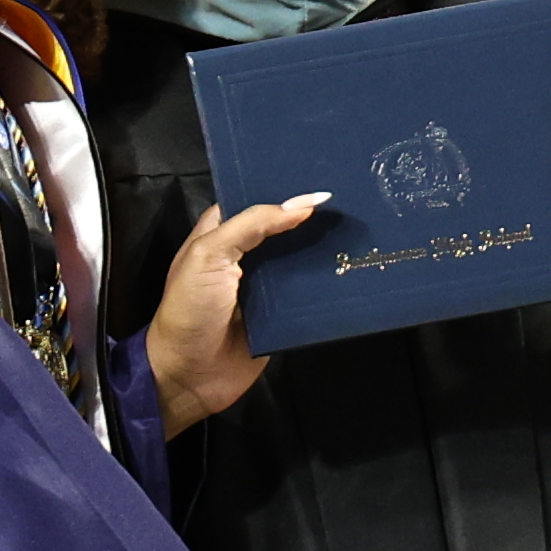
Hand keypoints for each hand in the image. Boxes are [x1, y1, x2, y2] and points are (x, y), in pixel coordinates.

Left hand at [151, 193, 331, 436]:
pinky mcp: (281, 313)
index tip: (318, 173)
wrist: (190, 376)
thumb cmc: (190, 310)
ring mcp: (264, 284)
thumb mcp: (210, 255)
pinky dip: (325, 282)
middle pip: (282, 226)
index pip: (254, 198)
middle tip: (350, 195)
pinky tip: (352, 264)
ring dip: (322, 247)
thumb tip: (303, 204)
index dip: (281, 188)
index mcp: (219, 233)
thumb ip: (252, 225)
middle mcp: (243, 254)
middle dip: (310, 215)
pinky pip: (308, 292)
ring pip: (299, 257)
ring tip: (360, 223)